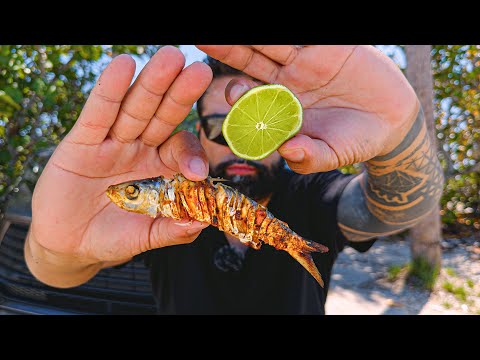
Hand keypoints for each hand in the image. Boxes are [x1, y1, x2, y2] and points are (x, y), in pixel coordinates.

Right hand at [30, 46, 212, 265]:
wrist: (70, 244)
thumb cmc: (113, 237)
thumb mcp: (145, 237)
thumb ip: (172, 230)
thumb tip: (203, 222)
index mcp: (161, 168)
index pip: (181, 149)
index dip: (191, 154)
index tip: (196, 172)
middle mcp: (141, 148)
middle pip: (163, 116)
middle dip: (179, 94)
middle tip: (199, 70)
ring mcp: (112, 142)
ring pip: (135, 108)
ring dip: (151, 83)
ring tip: (169, 57)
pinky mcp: (82, 141)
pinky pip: (98, 114)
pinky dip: (109, 91)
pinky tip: (122, 67)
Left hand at [196, 45, 418, 173]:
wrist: (391, 122)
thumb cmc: (355, 141)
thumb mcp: (333, 154)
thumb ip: (309, 157)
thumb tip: (287, 153)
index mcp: (280, 108)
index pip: (252, 97)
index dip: (238, 93)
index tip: (230, 91)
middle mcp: (286, 80)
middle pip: (252, 59)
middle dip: (228, 48)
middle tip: (201, 39)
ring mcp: (306, 60)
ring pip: (274, 41)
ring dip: (253, 35)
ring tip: (223, 30)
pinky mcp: (328, 46)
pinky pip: (307, 37)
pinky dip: (295, 34)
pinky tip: (276, 29)